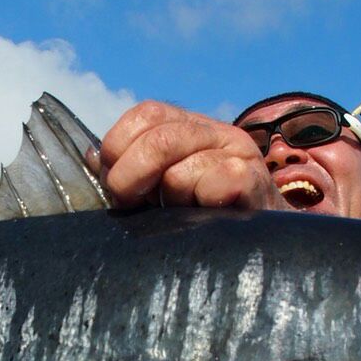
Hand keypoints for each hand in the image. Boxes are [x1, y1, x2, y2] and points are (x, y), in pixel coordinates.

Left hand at [91, 101, 288, 211]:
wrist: (267, 247)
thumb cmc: (209, 220)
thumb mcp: (168, 190)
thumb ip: (134, 171)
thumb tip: (93, 158)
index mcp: (194, 128)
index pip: (148, 113)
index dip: (119, 144)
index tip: (112, 182)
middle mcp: (219, 133)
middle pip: (159, 137)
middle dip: (129, 176)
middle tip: (127, 204)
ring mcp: (239, 155)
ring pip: (179, 169)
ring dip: (168, 200)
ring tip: (180, 215)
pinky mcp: (253, 181)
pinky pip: (212, 184)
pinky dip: (198, 206)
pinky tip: (205, 220)